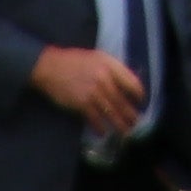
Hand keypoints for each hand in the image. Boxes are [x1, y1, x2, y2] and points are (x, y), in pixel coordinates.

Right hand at [29, 44, 146, 136]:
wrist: (49, 66)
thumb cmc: (73, 61)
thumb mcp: (96, 57)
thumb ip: (111, 69)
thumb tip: (125, 84)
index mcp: (109, 65)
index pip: (132, 82)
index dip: (139, 94)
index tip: (140, 102)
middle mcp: (104, 78)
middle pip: (123, 101)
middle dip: (131, 115)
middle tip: (135, 123)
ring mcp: (93, 92)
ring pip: (112, 113)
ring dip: (120, 125)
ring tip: (125, 132)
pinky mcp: (82, 104)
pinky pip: (96, 120)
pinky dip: (101, 128)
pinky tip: (103, 133)